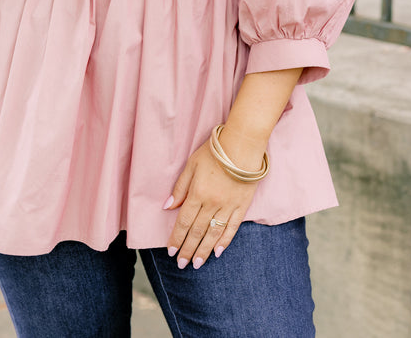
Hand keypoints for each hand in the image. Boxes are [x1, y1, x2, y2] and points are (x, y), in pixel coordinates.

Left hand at [163, 136, 262, 269]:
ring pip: (214, 234)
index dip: (176, 238)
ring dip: (204, 250)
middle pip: (197, 232)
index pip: (184, 222)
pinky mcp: (242, 206)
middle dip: (188, 249)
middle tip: (181, 265)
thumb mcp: (191, 165)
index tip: (171, 252)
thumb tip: (168, 206)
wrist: (242, 145)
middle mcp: (212, 204)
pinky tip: (218, 252)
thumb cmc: (214, 152)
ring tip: (197, 264)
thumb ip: (180, 187)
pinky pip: (232, 227)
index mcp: (197, 194)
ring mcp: (228, 206)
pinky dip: (225, 241)